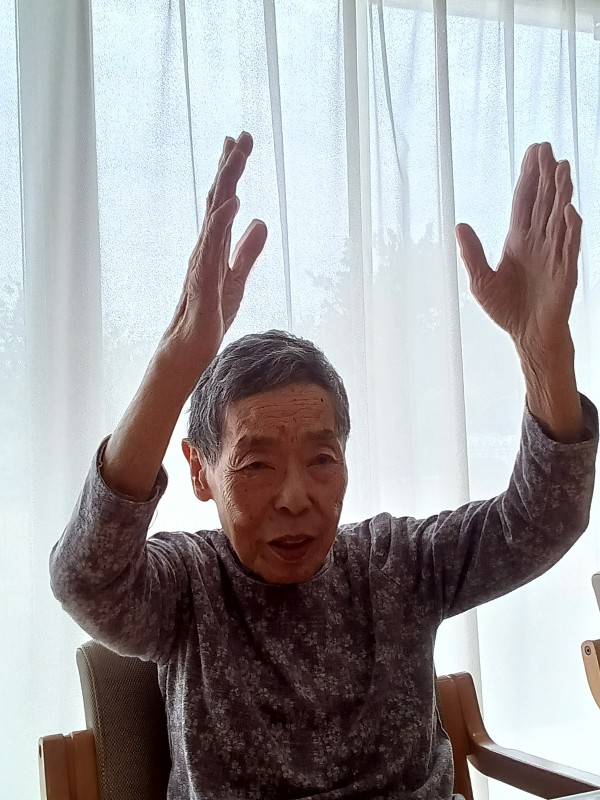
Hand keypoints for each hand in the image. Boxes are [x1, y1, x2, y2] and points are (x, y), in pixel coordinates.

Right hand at [166, 132, 267, 365]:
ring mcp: (201, 260)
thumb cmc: (210, 315)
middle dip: (229, 166)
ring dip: (226, 184)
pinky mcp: (203, 279)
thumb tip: (260, 221)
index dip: (230, 171)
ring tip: (235, 155)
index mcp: (214, 244)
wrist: (190, 347)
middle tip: (241, 135)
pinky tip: (233, 202)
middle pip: (218, 198)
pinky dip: (222, 223)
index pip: (223, 200)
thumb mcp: (238, 278)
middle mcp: (205, 245)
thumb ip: (247, 251)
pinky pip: (212, 247)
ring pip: (213, 214)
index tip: (239, 142)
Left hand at [456, 142, 581, 354]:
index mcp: (518, 241)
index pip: (524, 202)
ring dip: (560, 194)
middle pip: (543, 202)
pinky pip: (568, 247)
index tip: (532, 152)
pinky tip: (569, 210)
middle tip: (546, 147)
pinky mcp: (564, 272)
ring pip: (558, 218)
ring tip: (561, 168)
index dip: (527, 178)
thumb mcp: (481, 281)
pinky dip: (570, 229)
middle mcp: (538, 242)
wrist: (527, 336)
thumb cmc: (506, 309)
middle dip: (545, 176)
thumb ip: (472, 253)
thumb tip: (459, 225)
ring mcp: (553, 255)